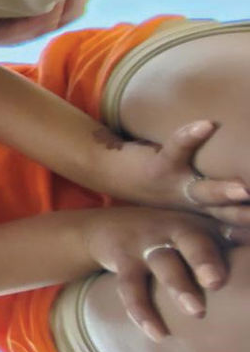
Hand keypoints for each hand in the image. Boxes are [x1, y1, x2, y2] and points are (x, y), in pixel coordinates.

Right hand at [77, 207, 243, 340]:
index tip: (248, 200)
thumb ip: (236, 235)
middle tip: (217, 280)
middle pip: (193, 241)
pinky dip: (144, 313)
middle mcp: (173, 229)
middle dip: (206, 259)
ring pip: (164, 265)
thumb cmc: (172, 234)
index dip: (236, 212)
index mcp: (201, 222)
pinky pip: (131, 290)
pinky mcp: (123, 263)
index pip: (226, 218)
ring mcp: (147, 245)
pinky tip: (159, 335)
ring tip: (196, 311)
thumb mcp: (202, 228)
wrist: (108, 228)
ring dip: (179, 286)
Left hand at [93, 121, 249, 223]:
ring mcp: (178, 188)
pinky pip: (177, 149)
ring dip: (224, 191)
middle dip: (248, 220)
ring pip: (205, 191)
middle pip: (230, 215)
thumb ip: (231, 209)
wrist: (115, 174)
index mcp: (211, 217)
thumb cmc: (171, 188)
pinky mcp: (159, 166)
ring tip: (244, 189)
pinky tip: (208, 124)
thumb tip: (248, 206)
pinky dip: (190, 136)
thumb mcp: (202, 202)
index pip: (243, 226)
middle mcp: (196, 207)